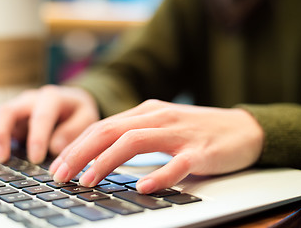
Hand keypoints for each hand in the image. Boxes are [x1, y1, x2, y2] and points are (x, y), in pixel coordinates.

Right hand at [0, 85, 99, 163]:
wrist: (72, 101)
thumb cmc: (79, 112)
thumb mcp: (86, 118)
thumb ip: (73, 131)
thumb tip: (55, 147)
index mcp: (52, 98)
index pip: (41, 116)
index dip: (37, 138)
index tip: (36, 159)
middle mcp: (31, 99)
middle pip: (9, 111)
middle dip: (2, 135)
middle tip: (2, 159)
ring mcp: (18, 106)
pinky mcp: (10, 115)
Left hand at [49, 99, 263, 193]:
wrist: (242, 128)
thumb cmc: (197, 131)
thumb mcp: (161, 127)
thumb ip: (135, 136)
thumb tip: (101, 156)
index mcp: (147, 112)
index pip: (103, 126)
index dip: (77, 145)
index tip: (58, 165)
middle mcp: (159, 117)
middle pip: (111, 130)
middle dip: (80, 152)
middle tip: (60, 175)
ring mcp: (180, 133)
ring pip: (135, 142)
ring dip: (107, 162)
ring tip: (87, 181)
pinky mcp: (201, 151)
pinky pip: (177, 164)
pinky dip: (158, 175)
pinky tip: (143, 187)